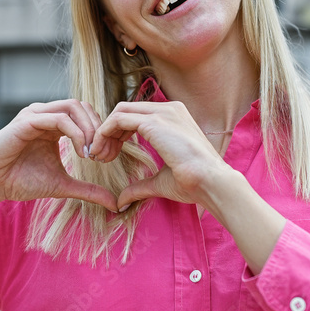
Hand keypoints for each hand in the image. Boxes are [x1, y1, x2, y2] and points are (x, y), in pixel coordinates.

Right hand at [0, 99, 118, 210]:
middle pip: (83, 106)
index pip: (86, 114)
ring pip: (73, 107)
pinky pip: (58, 118)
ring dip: (89, 129)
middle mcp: (45, 114)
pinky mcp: (26, 121)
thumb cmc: (20, 181)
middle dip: (98, 129)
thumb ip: (88, 190)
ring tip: (92, 154)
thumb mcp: (62, 186)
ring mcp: (36, 115)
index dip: (101, 132)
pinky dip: (76, 133)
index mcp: (54, 124)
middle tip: (102, 155)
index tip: (106, 158)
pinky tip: (81, 152)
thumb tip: (114, 203)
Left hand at [88, 101, 233, 210]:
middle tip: (100, 156)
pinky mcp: (154, 121)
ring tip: (98, 155)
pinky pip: (118, 119)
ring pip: (119, 111)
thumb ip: (140, 186)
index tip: (110, 155)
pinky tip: (101, 152)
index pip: (137, 115)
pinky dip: (104, 133)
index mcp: (174, 118)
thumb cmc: (193, 183)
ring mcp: (162, 112)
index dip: (119, 134)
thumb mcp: (161, 181)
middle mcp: (169, 109)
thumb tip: (122, 200)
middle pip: (125, 110)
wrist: (211, 182)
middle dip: (108, 132)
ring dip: (103, 132)